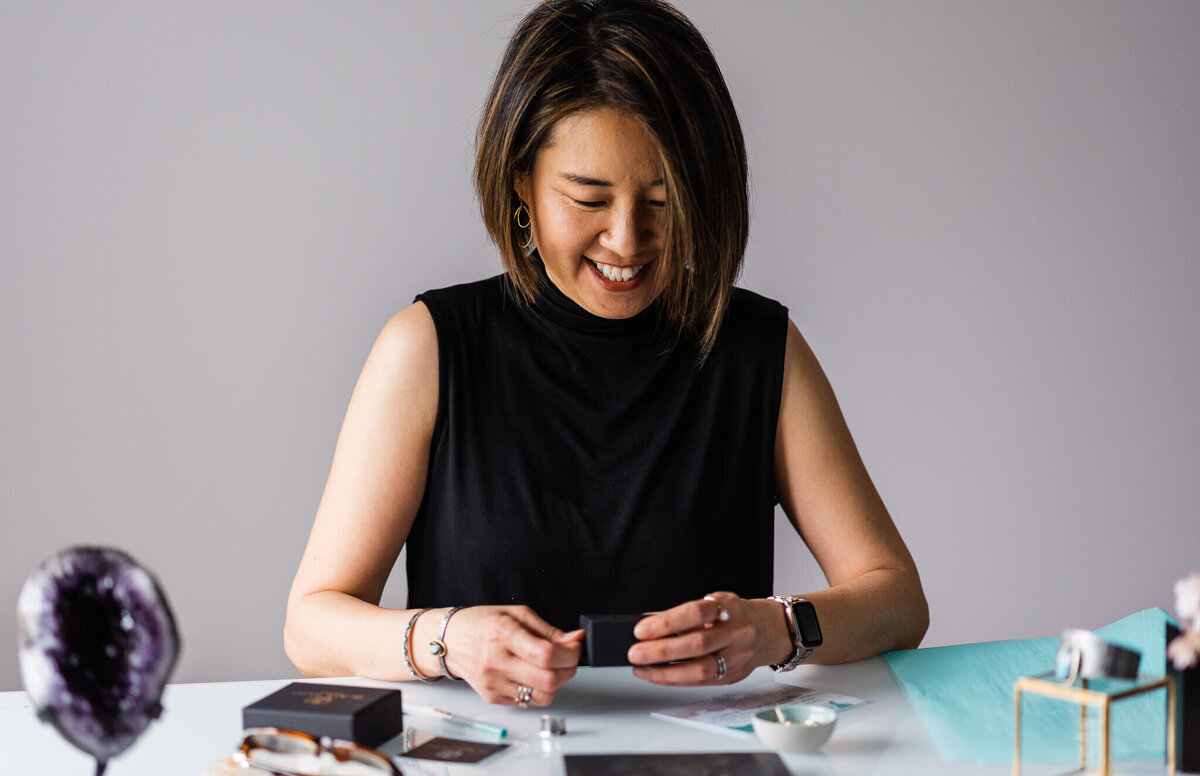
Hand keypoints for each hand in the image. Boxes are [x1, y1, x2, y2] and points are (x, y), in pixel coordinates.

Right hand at [441, 605, 583, 705]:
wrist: (450, 641)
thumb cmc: (481, 624)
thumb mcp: (516, 614)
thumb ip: (548, 630)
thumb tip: (575, 640)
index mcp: (503, 634)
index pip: (546, 654)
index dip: (570, 653)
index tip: (575, 647)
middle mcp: (496, 661)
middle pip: (549, 680)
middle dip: (568, 670)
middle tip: (568, 659)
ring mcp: (493, 683)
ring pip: (542, 696)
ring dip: (555, 683)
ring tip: (549, 668)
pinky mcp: (492, 697)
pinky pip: (528, 702)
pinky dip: (537, 690)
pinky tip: (530, 674)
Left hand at [626, 592, 791, 685]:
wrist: (770, 631)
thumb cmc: (735, 615)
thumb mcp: (715, 603)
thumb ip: (687, 614)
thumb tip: (650, 625)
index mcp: (730, 608)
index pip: (695, 613)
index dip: (666, 622)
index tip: (641, 629)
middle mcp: (737, 633)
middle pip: (697, 644)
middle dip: (661, 651)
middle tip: (635, 653)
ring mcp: (738, 658)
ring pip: (700, 670)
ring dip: (665, 672)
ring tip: (641, 668)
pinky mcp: (734, 676)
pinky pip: (701, 682)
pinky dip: (676, 680)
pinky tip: (657, 676)